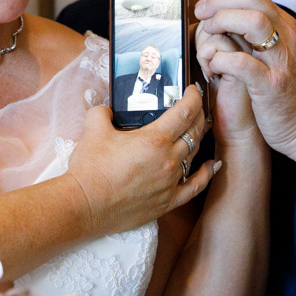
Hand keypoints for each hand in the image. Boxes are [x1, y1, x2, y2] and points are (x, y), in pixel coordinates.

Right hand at [65, 85, 213, 235]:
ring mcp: (170, 182)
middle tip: (196, 107)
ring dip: (199, 139)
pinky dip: (205, 174)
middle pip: (194, 132)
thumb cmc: (90, 168)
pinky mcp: (167, 202)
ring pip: (194, 156)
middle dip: (199, 115)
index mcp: (155, 139)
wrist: (85, 205)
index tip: (193, 90)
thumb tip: (107, 110)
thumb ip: (103, 112)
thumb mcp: (93, 128)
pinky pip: (195, 187)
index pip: (185, 112)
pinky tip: (211, 165)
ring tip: (198, 130)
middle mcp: (169, 160)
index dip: (193, 97)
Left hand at [194, 0, 295, 169]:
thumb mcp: (275, 53)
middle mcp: (285, 38)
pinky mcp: (271, 85)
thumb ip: (255, 34)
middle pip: (252, 0)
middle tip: (202, 17)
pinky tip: (213, 66)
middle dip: (220, 2)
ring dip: (223, 23)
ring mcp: (280, 60)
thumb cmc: (283, 90)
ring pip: (253, 23)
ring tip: (209, 36)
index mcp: (284, 27)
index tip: (204, 8)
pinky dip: (222, 59)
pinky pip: (243, 63)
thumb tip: (221, 16)